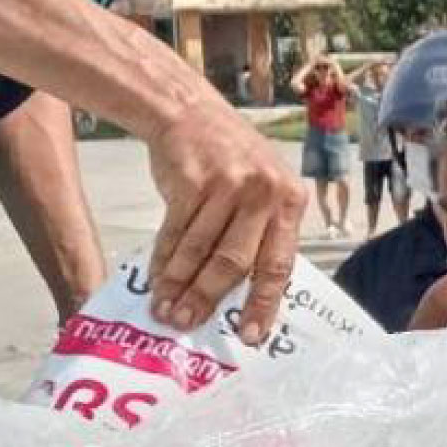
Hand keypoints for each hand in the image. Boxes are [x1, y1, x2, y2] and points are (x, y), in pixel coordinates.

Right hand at [145, 100, 307, 343]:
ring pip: (200, 250)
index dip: (263, 302)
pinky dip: (164, 260)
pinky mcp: (191, 181)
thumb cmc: (230, 161)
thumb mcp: (264, 188)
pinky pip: (175, 232)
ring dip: (179, 285)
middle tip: (190, 325)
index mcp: (290, 202)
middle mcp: (263, 194)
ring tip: (166, 311)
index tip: (251, 335)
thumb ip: (263, 232)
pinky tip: (156, 280)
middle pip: (235, 261)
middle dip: (210, 299)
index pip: (279, 264)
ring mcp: (227, 185)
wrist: (188, 111)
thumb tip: (247, 295)